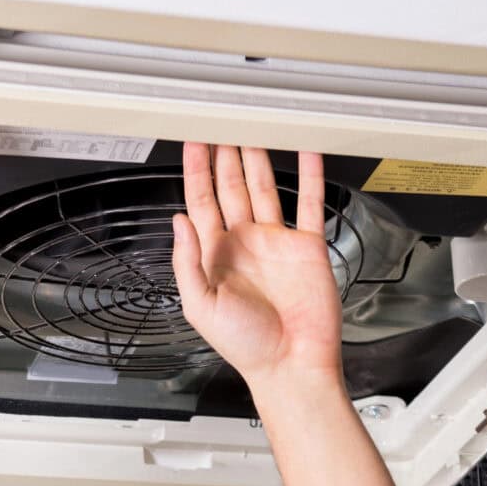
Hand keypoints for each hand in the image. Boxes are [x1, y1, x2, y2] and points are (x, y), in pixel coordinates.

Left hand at [171, 143, 343, 390]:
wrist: (291, 364)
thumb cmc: (245, 346)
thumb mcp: (199, 306)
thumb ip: (186, 261)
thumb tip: (178, 219)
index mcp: (215, 256)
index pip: (201, 202)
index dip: (196, 170)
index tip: (192, 140)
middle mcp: (245, 244)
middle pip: (230, 186)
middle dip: (224, 154)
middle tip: (220, 121)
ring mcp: (276, 243)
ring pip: (265, 187)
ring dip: (258, 157)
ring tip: (252, 126)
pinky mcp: (307, 247)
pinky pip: (308, 202)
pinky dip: (309, 175)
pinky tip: (305, 151)